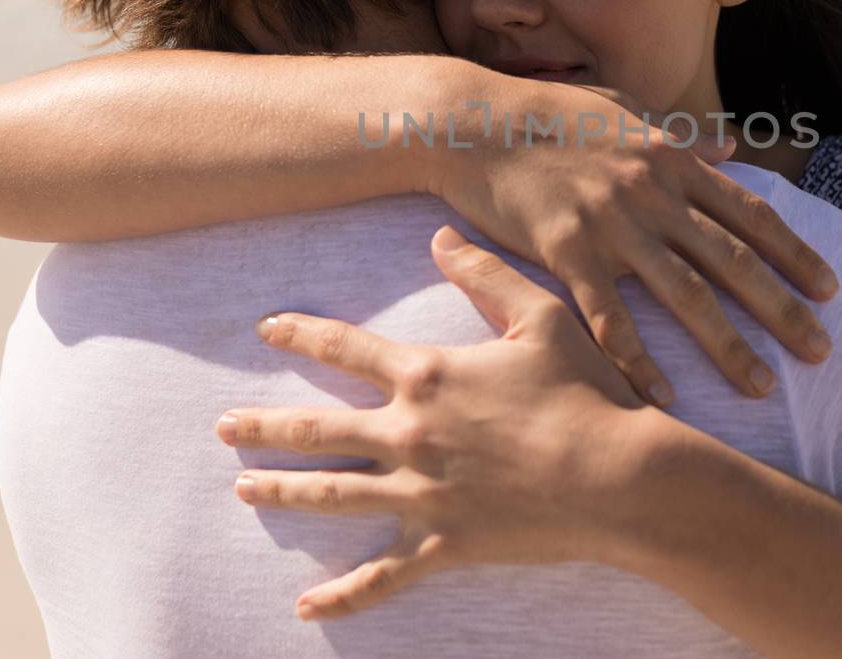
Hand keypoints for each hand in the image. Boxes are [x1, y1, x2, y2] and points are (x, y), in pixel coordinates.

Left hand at [219, 227, 667, 619]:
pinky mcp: (444, 543)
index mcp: (429, 375)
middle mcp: (410, 433)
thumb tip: (440, 235)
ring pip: (331, 494)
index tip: (266, 329)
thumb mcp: (541, 317)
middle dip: (264, 426)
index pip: (345, 348)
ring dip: (280, 491)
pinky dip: (341, 595)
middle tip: (224, 427)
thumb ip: (486, 274)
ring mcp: (421, 493)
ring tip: (242, 489)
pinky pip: (381, 576)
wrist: (618, 477)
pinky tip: (304, 607)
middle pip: (316, 428)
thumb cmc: (586, 392)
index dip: (301, 334)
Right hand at [429, 76, 837, 403]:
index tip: (831, 290)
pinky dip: (637, 357)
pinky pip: (610, 315)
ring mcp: (611, 222)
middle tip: (823, 351)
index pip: (750, 213)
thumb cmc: (547, 113)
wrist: (472, 119)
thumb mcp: (624, 111)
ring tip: (762, 386)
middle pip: (732, 259)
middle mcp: (652, 192)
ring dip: (727, 344)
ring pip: (684, 293)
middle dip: (783, 308)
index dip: (795, 253)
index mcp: (670, 159)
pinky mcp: (565, 249)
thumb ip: (680, 134)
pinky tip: (663, 394)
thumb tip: (730, 146)